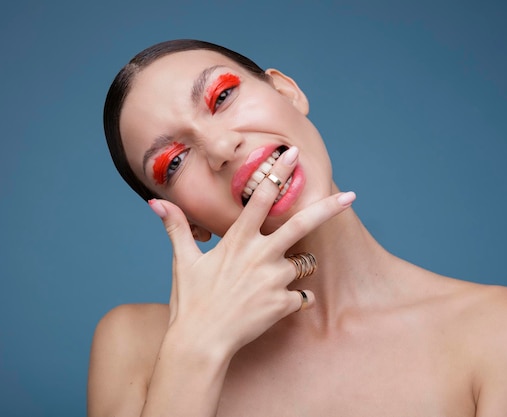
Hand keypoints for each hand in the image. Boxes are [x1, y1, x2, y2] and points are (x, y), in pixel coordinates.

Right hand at [148, 147, 354, 355]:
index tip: (293, 154)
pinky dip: (295, 300)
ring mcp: (275, 279)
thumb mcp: (183, 261)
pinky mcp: (283, 303)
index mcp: (238, 240)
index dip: (278, 173)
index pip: (262, 198)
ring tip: (275, 279)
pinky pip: (303, 296)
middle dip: (328, 207)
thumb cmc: (190, 301)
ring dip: (298, 267)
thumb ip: (176, 227)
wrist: (200, 342)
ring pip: (304, 264)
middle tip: (351, 196)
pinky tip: (276, 306)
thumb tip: (155, 202)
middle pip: (302, 224)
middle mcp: (261, 254)